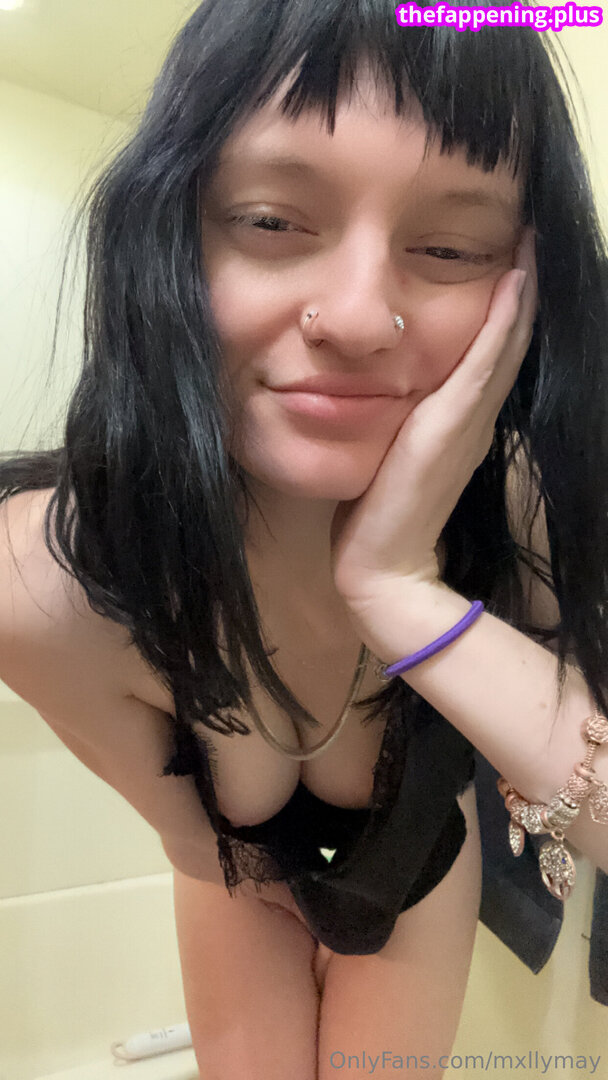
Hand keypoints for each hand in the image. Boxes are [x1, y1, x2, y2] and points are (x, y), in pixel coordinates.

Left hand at [330, 225, 538, 604]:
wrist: (382, 564)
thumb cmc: (378, 513)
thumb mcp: (392, 451)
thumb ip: (400, 421)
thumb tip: (381, 386)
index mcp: (461, 419)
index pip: (490, 349)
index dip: (507, 304)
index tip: (512, 252)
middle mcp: (475, 414)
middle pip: (509, 338)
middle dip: (523, 284)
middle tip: (534, 231)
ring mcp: (472, 418)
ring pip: (507, 341)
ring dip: (523, 289)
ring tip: (533, 240)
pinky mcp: (456, 423)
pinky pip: (488, 358)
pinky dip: (506, 318)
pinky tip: (516, 277)